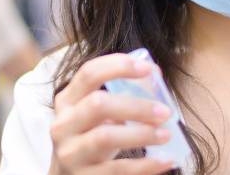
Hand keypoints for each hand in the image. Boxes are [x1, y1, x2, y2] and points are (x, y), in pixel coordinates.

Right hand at [48, 53, 177, 174]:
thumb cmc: (89, 139)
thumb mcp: (94, 116)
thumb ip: (118, 97)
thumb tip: (155, 79)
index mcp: (67, 101)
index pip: (89, 73)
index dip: (118, 66)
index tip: (148, 69)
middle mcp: (63, 125)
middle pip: (98, 104)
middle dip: (135, 105)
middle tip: (164, 111)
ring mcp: (71, 153)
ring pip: (105, 137)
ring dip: (141, 134)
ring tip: (166, 134)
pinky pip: (118, 170)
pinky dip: (146, 165)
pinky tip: (165, 160)